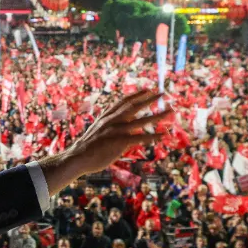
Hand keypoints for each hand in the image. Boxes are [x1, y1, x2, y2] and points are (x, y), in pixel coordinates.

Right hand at [39, 90, 170, 192]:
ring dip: (157, 115)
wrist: (77, 157)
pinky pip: (140, 138)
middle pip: (135, 106)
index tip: (147, 89)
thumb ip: (112, 128)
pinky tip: (163, 135)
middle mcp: (113, 120)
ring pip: (141, 120)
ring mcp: (117, 130)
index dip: (137, 95)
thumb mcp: (99, 132)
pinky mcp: (120, 142)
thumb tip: (125, 129)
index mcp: (107, 116)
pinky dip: (153, 136)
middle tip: (163, 93)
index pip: (124, 102)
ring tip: (170, 111)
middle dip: (150, 99)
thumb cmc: (88, 148)